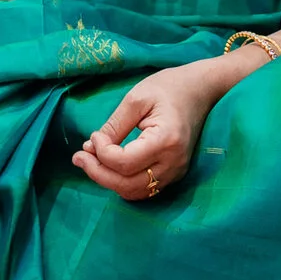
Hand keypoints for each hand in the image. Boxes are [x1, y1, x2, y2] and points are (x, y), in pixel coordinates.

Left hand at [73, 63, 222, 202]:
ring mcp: (176, 171)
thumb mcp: (137, 98)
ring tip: (90, 162)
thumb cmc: (170, 87)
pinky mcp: (174, 173)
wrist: (202, 89)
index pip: (124, 162)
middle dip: (97, 173)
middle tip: (78, 157)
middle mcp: (173, 162)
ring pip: (134, 192)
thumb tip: (91, 148)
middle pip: (127, 184)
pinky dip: (123, 183)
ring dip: (108, 181)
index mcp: (166, 140)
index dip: (102, 153)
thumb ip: (114, 126)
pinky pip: (144, 189)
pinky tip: (109, 168)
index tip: (93, 136)